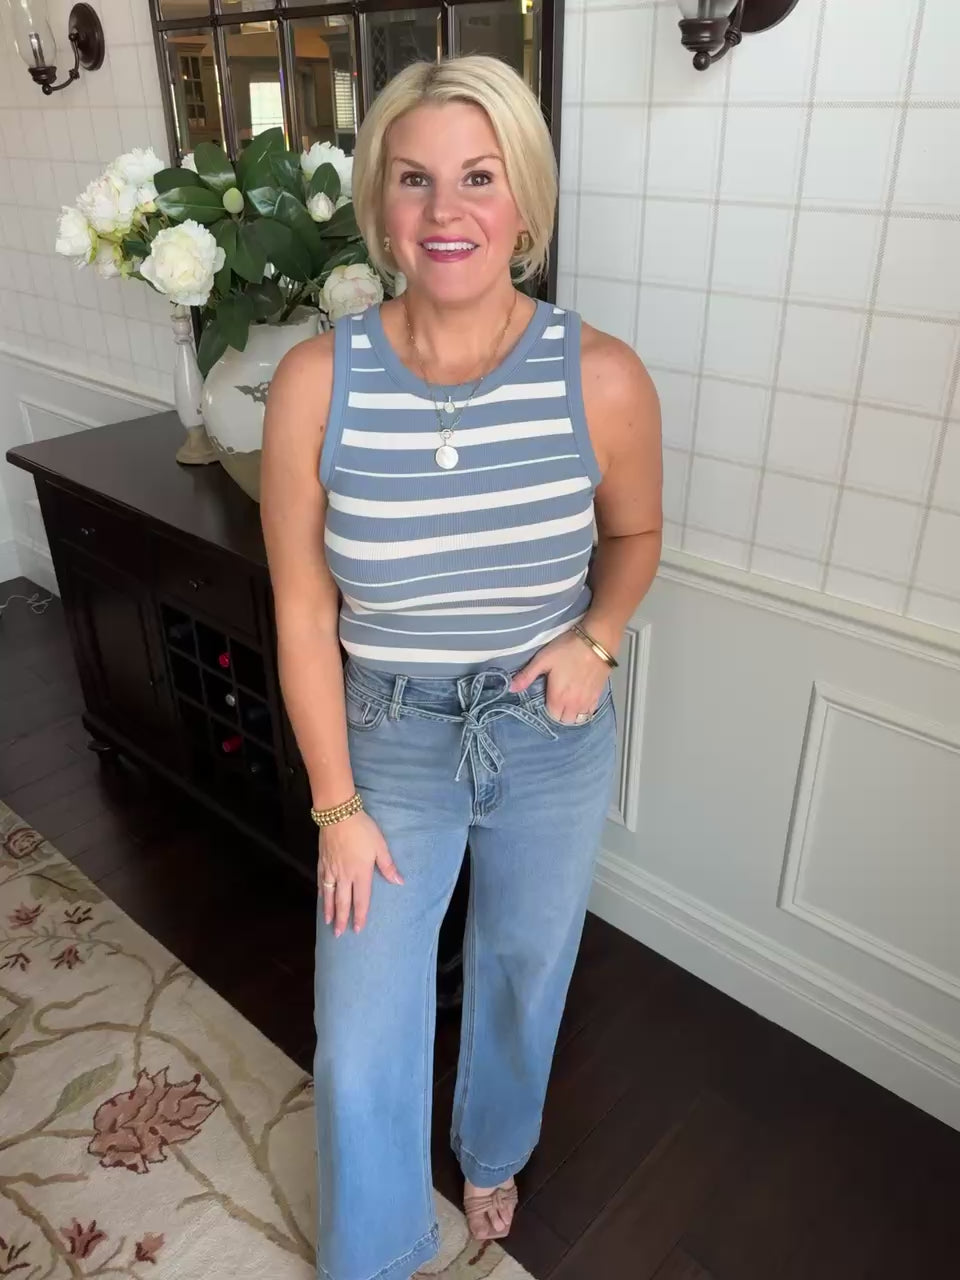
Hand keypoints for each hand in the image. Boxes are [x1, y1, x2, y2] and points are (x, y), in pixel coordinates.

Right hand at [319, 809, 402, 936]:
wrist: (338, 814)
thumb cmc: (362, 829)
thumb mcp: (380, 846)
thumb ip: (388, 866)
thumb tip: (399, 882)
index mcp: (360, 873)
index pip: (361, 900)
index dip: (360, 915)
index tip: (358, 929)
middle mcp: (345, 875)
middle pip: (343, 902)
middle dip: (342, 919)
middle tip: (340, 934)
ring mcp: (331, 869)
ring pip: (330, 894)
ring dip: (329, 910)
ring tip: (329, 922)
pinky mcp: (323, 861)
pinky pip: (322, 881)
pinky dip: (322, 892)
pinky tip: (322, 898)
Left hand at [509, 629, 610, 723]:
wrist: (597, 641)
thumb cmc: (568, 649)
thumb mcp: (543, 659)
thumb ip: (527, 676)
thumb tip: (510, 689)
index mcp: (558, 697)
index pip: (551, 715)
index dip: (547, 708)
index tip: (546, 697)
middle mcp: (573, 704)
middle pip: (564, 719)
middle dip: (559, 713)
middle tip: (556, 699)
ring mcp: (587, 701)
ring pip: (577, 718)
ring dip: (572, 713)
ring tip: (568, 701)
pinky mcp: (598, 695)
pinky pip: (590, 712)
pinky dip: (584, 710)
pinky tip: (580, 700)